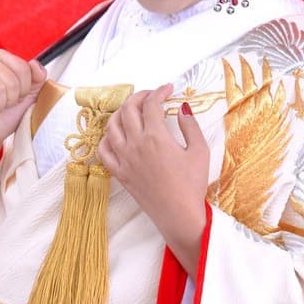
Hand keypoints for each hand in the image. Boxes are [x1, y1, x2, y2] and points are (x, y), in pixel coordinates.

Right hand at [0, 50, 46, 159]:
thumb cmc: (7, 113)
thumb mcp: (30, 95)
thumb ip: (38, 78)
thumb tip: (34, 63)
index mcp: (2, 58)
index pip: (23, 67)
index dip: (25, 88)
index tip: (19, 97)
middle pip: (11, 79)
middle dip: (12, 98)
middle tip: (6, 105)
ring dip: (1, 104)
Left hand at [99, 84, 211, 268]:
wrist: (178, 214)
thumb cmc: (192, 184)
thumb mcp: (200, 151)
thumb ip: (190, 126)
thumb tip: (182, 108)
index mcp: (156, 136)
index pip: (151, 104)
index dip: (159, 91)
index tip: (168, 88)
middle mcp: (135, 144)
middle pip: (128, 109)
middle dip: (139, 96)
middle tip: (152, 95)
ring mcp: (124, 159)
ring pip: (112, 126)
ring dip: (121, 112)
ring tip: (133, 110)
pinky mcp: (120, 173)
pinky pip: (104, 151)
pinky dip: (107, 138)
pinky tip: (117, 135)